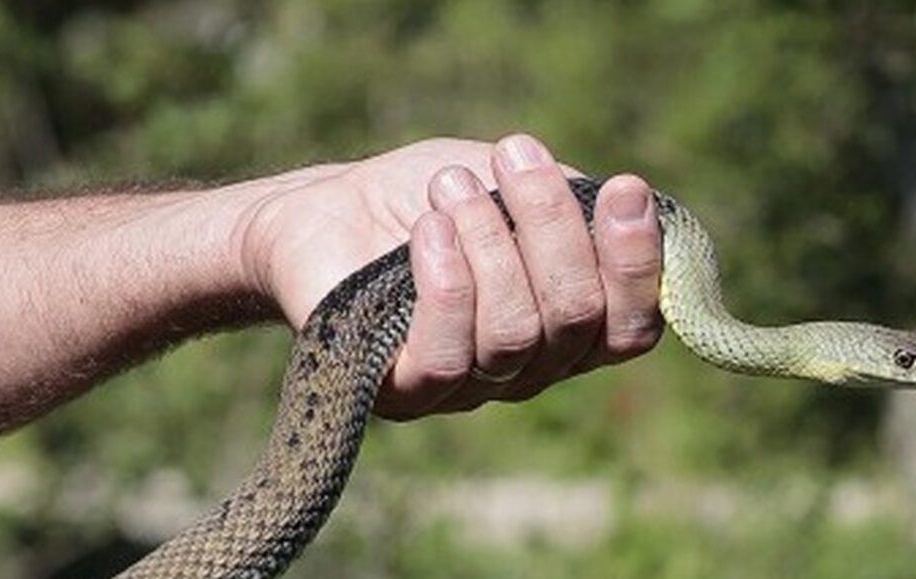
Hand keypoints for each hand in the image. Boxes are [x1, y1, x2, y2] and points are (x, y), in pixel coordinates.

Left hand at [237, 135, 661, 419]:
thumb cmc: (425, 196)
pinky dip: (447, 283)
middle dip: (551, 226)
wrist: (328, 211)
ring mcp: (469, 387)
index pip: (630, 325)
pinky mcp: (406, 392)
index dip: (636, 262)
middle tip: (514, 154)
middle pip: (575, 319)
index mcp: (563, 326)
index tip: (624, 188)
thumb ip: (571, 206)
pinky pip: (446, 357)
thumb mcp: (508, 183)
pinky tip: (428, 230)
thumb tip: (626, 212)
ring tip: (450, 185)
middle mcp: (527, 368)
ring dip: (491, 243)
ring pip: (514, 333)